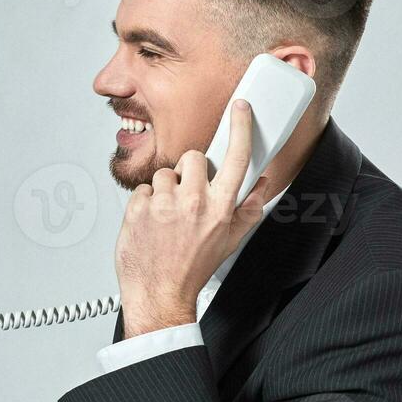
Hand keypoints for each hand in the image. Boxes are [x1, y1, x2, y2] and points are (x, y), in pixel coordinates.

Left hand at [114, 99, 270, 338]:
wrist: (159, 295)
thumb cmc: (193, 269)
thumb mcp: (230, 241)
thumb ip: (249, 208)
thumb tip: (263, 183)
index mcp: (221, 208)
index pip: (236, 157)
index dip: (241, 127)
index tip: (240, 107)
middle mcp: (193, 202)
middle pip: (193, 158)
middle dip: (191, 171)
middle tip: (188, 195)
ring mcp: (163, 205)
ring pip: (165, 174)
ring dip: (166, 190)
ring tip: (168, 216)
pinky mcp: (137, 209)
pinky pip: (143, 190)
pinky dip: (145, 203)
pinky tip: (151, 223)